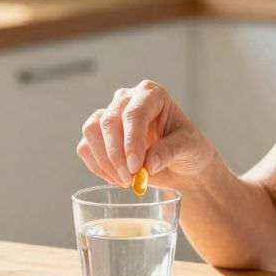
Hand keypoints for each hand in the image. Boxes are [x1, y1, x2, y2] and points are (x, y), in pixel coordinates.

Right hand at [77, 80, 213, 186]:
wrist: (181, 162)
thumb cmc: (189, 148)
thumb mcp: (189, 147)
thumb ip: (170, 151)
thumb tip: (148, 164)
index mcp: (152, 94)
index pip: (135, 112)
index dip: (132, 140)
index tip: (136, 167)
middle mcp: (127, 98)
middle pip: (110, 120)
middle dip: (117, 154)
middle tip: (129, 179)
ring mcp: (110, 114)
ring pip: (92, 130)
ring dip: (104, 160)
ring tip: (124, 181)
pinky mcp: (99, 134)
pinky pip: (85, 146)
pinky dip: (96, 166)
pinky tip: (115, 178)